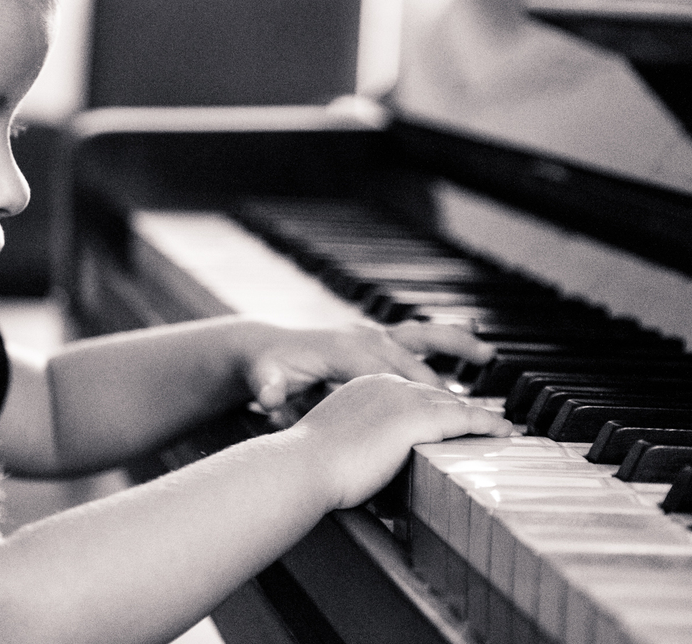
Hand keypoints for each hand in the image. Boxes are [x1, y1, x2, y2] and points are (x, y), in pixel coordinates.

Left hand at [245, 320, 494, 414]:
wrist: (265, 349)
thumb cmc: (268, 368)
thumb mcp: (264, 379)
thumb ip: (269, 389)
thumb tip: (269, 397)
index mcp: (342, 348)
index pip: (387, 374)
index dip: (414, 395)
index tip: (441, 414)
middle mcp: (362, 336)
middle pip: (409, 360)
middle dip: (438, 385)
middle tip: (472, 410)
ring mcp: (370, 334)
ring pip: (420, 338)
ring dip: (453, 344)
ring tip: (487, 354)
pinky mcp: (375, 338)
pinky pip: (416, 338)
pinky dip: (445, 343)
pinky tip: (473, 350)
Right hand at [288, 372, 512, 509]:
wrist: (303, 465)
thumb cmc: (311, 466)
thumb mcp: (340, 445)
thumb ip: (362, 448)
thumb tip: (375, 478)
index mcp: (363, 385)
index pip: (410, 392)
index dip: (434, 405)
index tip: (451, 418)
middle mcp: (384, 383)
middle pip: (435, 394)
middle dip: (460, 407)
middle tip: (485, 422)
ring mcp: (403, 398)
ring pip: (453, 404)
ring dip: (481, 416)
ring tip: (502, 428)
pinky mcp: (418, 417)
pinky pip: (466, 418)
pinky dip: (489, 424)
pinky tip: (505, 432)